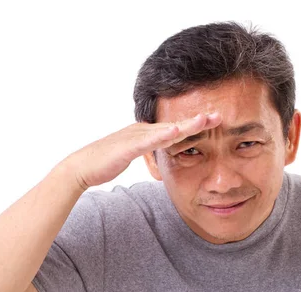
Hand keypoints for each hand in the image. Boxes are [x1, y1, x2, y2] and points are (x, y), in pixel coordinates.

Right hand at [65, 112, 221, 189]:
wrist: (81, 168)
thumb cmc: (104, 163)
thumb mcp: (131, 156)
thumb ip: (147, 152)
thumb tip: (161, 153)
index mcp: (144, 134)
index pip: (174, 129)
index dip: (194, 124)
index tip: (214, 121)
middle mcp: (141, 130)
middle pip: (174, 125)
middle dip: (197, 120)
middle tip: (219, 114)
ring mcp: (134, 136)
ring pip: (165, 130)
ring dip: (186, 124)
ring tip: (205, 119)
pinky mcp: (127, 146)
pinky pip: (148, 140)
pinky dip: (163, 135)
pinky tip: (176, 131)